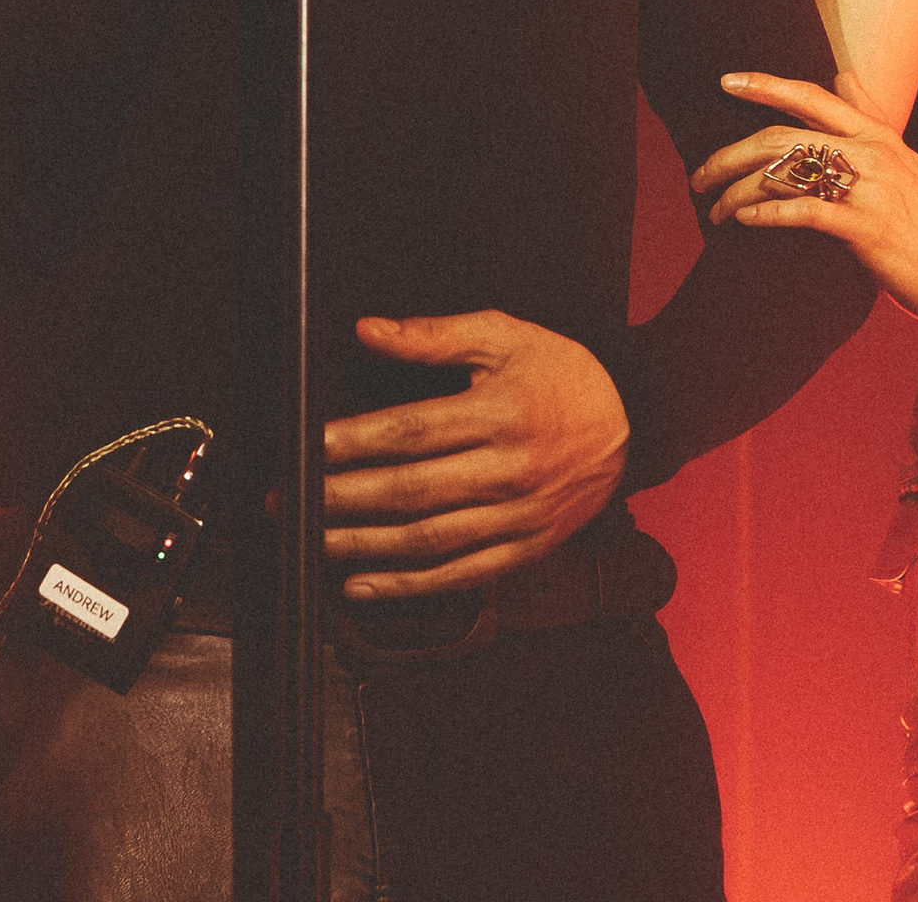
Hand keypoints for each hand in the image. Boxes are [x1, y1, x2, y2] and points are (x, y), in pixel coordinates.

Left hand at [319, 311, 630, 597]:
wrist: (629, 423)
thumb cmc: (562, 374)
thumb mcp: (503, 335)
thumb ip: (433, 335)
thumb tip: (370, 331)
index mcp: (502, 412)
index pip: (412, 430)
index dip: (354, 441)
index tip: (310, 446)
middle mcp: (510, 470)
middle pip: (410, 490)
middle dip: (339, 497)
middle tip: (288, 498)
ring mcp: (518, 517)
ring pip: (427, 540)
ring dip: (361, 545)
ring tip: (312, 540)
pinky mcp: (524, 550)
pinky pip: (458, 576)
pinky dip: (406, 587)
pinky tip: (362, 584)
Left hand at [690, 70, 917, 329]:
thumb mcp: (904, 158)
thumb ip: (868, 119)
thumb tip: (842, 77)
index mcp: (876, 134)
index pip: (811, 96)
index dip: (765, 85)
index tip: (727, 81)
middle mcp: (870, 153)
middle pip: (783, 137)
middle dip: (730, 154)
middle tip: (698, 174)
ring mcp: (868, 189)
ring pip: (786, 174)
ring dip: (738, 191)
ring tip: (714, 209)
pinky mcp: (866, 227)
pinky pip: (805, 213)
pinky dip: (767, 214)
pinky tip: (745, 220)